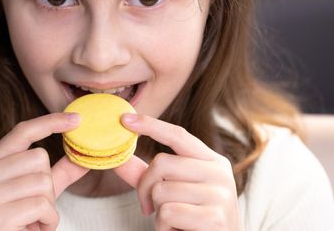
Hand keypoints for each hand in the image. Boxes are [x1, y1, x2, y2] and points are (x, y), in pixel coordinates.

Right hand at [0, 113, 88, 230]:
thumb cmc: (16, 224)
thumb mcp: (37, 193)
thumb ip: (57, 173)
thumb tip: (83, 155)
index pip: (22, 131)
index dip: (50, 122)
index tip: (76, 119)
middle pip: (39, 157)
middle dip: (48, 186)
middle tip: (35, 207)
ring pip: (43, 182)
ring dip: (48, 207)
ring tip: (33, 220)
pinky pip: (41, 206)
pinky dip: (47, 221)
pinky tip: (32, 229)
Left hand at [115, 114, 242, 230]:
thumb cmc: (194, 219)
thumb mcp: (173, 191)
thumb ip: (147, 175)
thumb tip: (120, 158)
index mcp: (212, 161)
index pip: (178, 135)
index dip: (150, 125)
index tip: (125, 120)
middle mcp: (219, 173)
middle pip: (161, 163)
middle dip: (145, 187)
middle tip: (148, 207)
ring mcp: (220, 195)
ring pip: (161, 191)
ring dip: (157, 212)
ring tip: (173, 221)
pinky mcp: (215, 218)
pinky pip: (168, 213)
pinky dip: (164, 227)